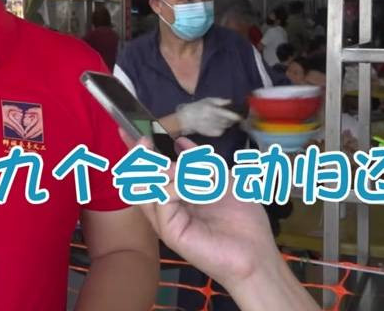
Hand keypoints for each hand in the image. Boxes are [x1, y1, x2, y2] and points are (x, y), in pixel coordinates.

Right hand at [117, 132, 318, 310]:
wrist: (256, 254)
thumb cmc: (243, 220)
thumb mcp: (222, 179)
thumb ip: (199, 162)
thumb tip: (180, 142)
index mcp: (175, 196)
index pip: (149, 171)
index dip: (137, 151)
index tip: (127, 129)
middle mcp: (165, 208)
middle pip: (138, 178)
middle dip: (139, 154)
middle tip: (145, 139)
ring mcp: (165, 220)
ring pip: (146, 186)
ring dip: (161, 168)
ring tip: (183, 167)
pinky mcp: (169, 231)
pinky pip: (163, 198)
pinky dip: (177, 184)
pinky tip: (195, 185)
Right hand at [175, 98, 240, 137]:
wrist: (186, 119)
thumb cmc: (197, 107)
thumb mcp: (207, 100)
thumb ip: (220, 101)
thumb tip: (231, 102)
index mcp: (211, 110)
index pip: (226, 115)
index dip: (235, 116)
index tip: (240, 116)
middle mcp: (212, 120)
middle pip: (228, 121)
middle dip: (233, 119)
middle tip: (233, 116)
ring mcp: (212, 128)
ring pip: (226, 126)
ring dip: (228, 123)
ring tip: (222, 119)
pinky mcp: (211, 134)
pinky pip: (222, 131)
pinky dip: (223, 128)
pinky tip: (217, 124)